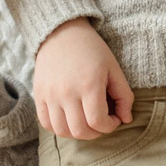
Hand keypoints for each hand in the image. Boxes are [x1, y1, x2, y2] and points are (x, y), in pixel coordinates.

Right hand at [33, 19, 133, 140]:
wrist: (61, 33)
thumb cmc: (91, 50)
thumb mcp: (113, 68)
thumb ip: (124, 96)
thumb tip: (126, 119)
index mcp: (89, 85)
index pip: (98, 122)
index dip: (110, 127)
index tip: (114, 119)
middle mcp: (67, 92)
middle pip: (80, 131)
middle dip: (96, 133)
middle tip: (101, 122)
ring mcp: (50, 95)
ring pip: (62, 131)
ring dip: (77, 133)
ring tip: (86, 122)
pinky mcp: (39, 95)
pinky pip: (46, 123)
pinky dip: (59, 128)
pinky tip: (69, 119)